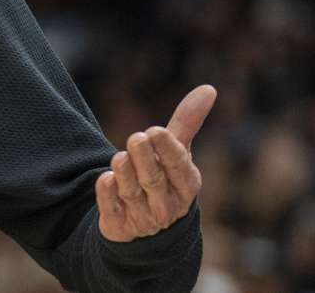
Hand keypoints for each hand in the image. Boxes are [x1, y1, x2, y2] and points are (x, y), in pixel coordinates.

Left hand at [95, 84, 216, 241]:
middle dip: (145, 159)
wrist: (147, 224)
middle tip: (136, 138)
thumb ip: (188, 122)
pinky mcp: (119, 225)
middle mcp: (167, 204)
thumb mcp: (179, 151)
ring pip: (132, 193)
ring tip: (119, 157)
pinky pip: (112, 209)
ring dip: (125, 173)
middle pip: (154, 179)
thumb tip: (209, 88)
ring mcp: (143, 217)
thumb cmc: (166, 176)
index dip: (167, 148)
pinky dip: (107, 195)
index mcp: (186, 184)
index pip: (178, 165)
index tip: (155, 131)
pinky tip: (105, 179)